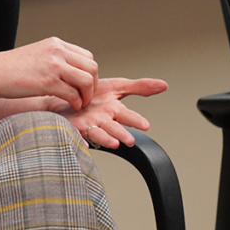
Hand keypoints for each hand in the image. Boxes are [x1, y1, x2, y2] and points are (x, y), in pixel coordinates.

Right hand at [0, 37, 98, 110]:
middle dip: (93, 85)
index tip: (85, 85)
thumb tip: (72, 74)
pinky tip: (71, 106)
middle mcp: (58, 51)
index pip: (87, 56)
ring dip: (87, 96)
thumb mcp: (37, 54)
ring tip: (80, 103)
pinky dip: (76, 103)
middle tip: (86, 96)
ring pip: (87, 81)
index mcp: (56, 44)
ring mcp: (54, 66)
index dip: (90, 73)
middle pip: (92, 67)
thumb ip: (56, 59)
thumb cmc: (10, 68)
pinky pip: (74, 94)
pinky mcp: (48, 82)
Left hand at [51, 77, 167, 149]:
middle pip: (114, 128)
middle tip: (129, 140)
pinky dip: (80, 141)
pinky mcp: (73, 128)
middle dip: (122, 134)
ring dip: (106, 139)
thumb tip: (163, 85)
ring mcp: (89, 125)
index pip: (127, 116)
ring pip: (98, 133)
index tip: (145, 126)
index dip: (136, 120)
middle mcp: (103, 120)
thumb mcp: (116, 87)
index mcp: (114, 110)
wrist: (66, 98)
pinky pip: (76, 135)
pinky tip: (84, 144)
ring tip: (114, 143)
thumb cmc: (92, 97)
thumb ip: (138, 87)